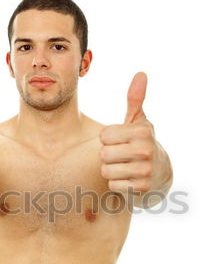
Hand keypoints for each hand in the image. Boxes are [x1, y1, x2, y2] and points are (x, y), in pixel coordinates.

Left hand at [99, 72, 157, 195]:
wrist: (160, 175)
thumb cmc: (142, 144)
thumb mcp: (139, 122)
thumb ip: (135, 99)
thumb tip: (140, 74)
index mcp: (142, 132)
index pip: (104, 135)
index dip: (108, 139)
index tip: (119, 141)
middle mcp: (145, 150)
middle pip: (103, 153)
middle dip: (108, 156)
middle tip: (121, 156)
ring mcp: (144, 171)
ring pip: (106, 170)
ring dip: (111, 171)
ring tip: (123, 168)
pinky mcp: (140, 189)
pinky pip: (113, 185)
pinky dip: (116, 184)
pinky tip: (127, 180)